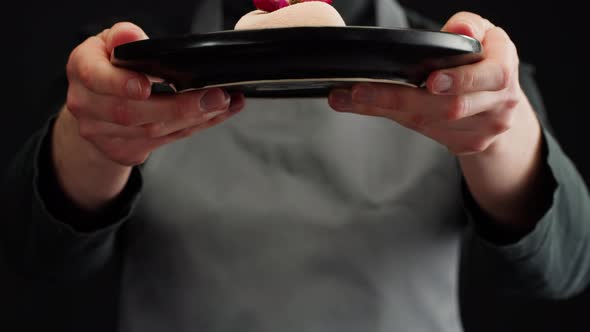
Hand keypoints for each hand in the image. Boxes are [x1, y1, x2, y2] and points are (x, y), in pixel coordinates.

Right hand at [64, 22, 244, 165]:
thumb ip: (123, 37)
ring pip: (152, 131)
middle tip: (214, 97)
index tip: (146, 86)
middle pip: (131, 112)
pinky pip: (164, 142)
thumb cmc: (109, 68)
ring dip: (194, 119)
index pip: (96, 77)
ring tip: (222, 104)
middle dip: (178, 106)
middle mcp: (87, 105)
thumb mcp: (113, 42)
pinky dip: (194, 128)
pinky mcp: (123, 151)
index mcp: (83, 70)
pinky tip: (214, 116)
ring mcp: (103, 133)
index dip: (121, 84)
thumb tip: (131, 36)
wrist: (95, 106)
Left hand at [329, 12, 550, 225]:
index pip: (489, 76)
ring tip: (348, 98)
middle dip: (399, 98)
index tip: (431, 81)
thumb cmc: (485, 62)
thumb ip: (469, 28)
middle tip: (360, 91)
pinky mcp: (466, 144)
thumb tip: (459, 31)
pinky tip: (367, 106)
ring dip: (384, 108)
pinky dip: (391, 117)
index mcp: (504, 71)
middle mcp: (498, 104)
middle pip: (447, 107)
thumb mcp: (484, 35)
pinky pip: (422, 131)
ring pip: (427, 121)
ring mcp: (483, 129)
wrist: (502, 103)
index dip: (459, 80)